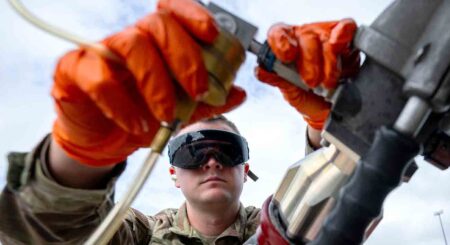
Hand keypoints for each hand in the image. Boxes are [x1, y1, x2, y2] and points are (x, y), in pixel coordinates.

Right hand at [51, 0, 245, 165]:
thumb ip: (207, 101)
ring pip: (132, 45)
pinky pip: (99, 78)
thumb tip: (239, 93)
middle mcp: (131, 39)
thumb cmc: (141, 114)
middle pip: (159, 24)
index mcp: (157, 42)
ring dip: (157, 84)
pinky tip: (136, 124)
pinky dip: (121, 104)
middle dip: (185, 58)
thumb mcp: (181, 111)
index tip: (212, 35)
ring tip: (167, 116)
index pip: (173, 11)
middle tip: (197, 91)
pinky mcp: (75, 70)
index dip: (194, 15)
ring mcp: (102, 51)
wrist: (102, 137)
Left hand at [256, 19, 358, 128]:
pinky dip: (342, 35)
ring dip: (328, 63)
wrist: (327, 112)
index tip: (287, 56)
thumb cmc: (306, 98)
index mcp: (286, 46)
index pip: (279, 33)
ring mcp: (326, 39)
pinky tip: (339, 45)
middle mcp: (305, 38)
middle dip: (309, 61)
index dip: (281, 42)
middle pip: (306, 36)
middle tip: (310, 81)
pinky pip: (346, 29)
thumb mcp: (289, 92)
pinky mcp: (346, 44)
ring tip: (327, 83)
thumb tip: (260, 71)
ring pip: (326, 39)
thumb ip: (276, 79)